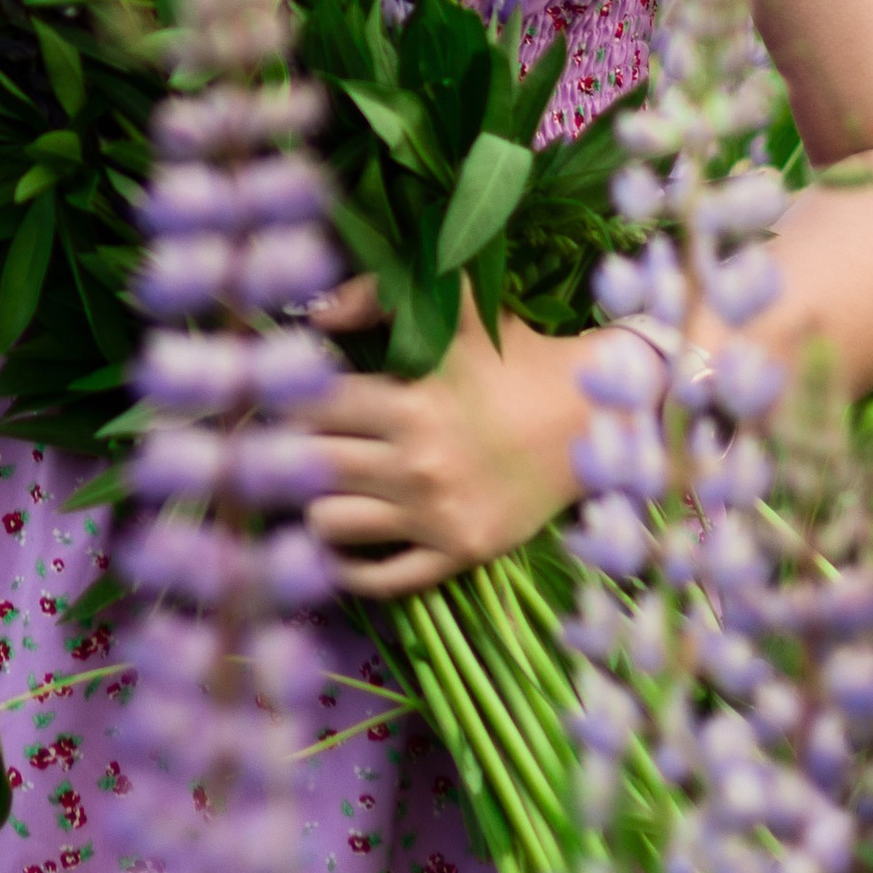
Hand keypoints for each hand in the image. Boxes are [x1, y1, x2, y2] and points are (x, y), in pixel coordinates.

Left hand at [304, 295, 587, 598]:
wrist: (593, 421)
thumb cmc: (519, 357)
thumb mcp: (460, 309)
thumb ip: (382, 294)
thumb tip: (317, 313)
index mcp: (409, 405)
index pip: (312, 408)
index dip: (287, 400)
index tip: (280, 397)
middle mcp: (418, 465)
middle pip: (311, 465)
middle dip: (287, 451)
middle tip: (280, 444)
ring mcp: (436, 515)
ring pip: (329, 523)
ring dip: (311, 504)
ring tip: (314, 487)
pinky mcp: (458, 551)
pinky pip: (380, 577)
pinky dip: (348, 566)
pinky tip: (339, 546)